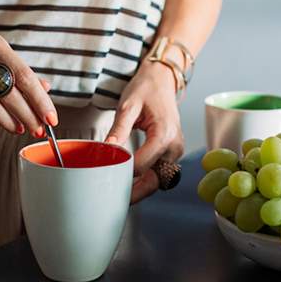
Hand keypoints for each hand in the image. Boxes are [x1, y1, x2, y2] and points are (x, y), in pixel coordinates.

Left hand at [106, 60, 184, 202]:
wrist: (162, 80)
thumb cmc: (146, 88)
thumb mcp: (128, 105)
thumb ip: (119, 129)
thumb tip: (107, 148)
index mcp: (164, 134)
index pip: (142, 165)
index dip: (123, 173)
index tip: (105, 176)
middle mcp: (174, 147)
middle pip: (155, 180)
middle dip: (136, 192)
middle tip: (114, 201)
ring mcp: (175, 151)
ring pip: (158, 180)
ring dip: (141, 189)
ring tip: (120, 194)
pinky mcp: (172, 153)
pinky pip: (160, 172)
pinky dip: (146, 180)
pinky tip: (130, 184)